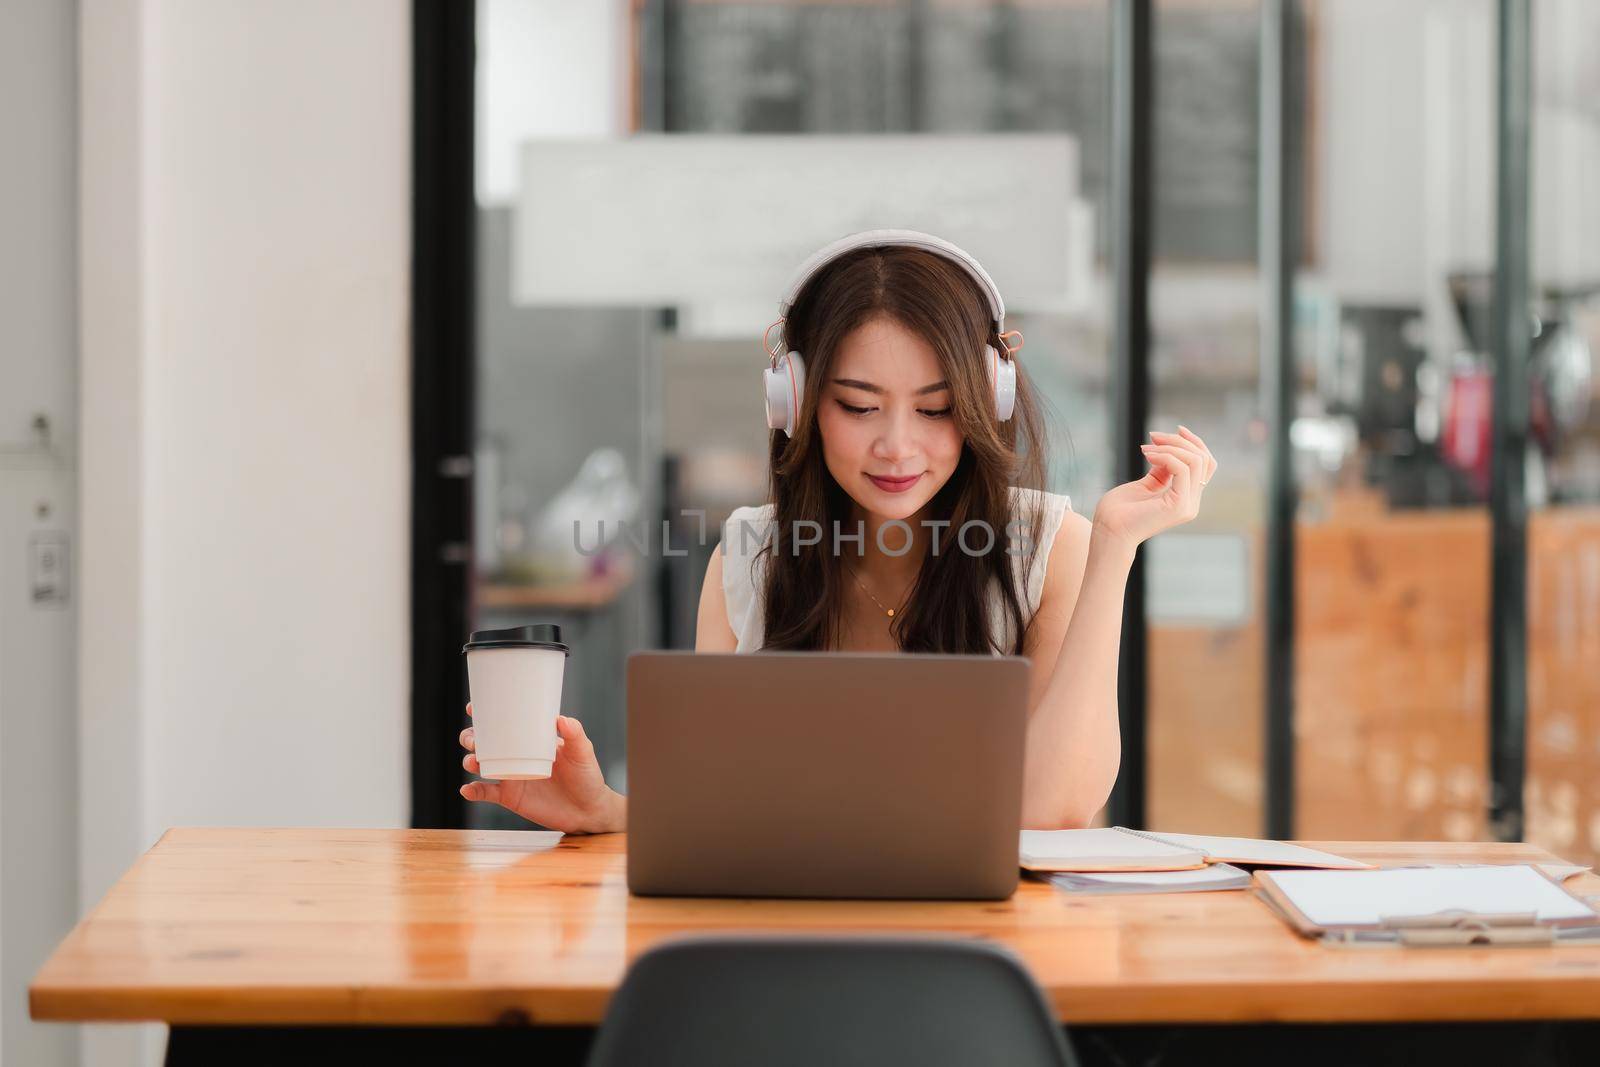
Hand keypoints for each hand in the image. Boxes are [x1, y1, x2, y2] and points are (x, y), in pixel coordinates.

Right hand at [459, 704, 626, 833]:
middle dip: (470, 737)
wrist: (587, 811)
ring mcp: (511, 776)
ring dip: (470, 760)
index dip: (484, 714)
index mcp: (530, 739)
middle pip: (484, 742)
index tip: (473, 708)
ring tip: (472, 761)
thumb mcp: (582, 752)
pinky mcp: (510, 797)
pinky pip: (486, 793)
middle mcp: (516, 755)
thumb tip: (561, 719)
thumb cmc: (586, 776)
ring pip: (481, 765)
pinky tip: (467, 789)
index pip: (504, 722)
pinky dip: (473, 791)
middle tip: (473, 739)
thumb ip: (574, 734)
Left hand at [1092, 425, 1216, 553]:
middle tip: (1153, 436)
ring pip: (1195, 461)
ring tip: (1146, 449)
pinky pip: (1182, 469)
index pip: (1205, 465)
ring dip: (1170, 446)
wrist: (1108, 532)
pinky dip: (1165, 456)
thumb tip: (1170, 452)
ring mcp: (1187, 505)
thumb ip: (1161, 471)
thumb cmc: (1118, 511)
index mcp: (1185, 498)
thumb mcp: (1145, 485)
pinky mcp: (1178, 506)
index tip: (1175, 429)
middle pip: (1203, 459)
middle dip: (1179, 441)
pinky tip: (1147, 456)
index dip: (1195, 443)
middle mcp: (1191, 503)